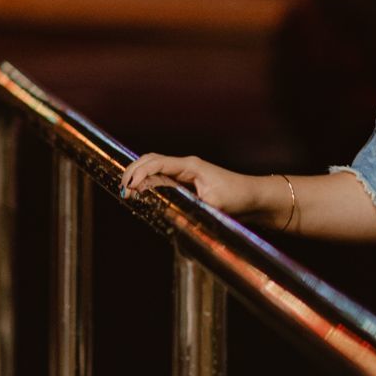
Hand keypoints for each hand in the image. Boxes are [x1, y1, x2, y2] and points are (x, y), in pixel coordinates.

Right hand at [119, 152, 268, 218]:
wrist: (253, 197)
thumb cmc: (237, 197)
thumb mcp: (213, 205)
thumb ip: (189, 208)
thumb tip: (166, 214)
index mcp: (190, 166)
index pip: (158, 163)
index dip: (140, 173)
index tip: (128, 188)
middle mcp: (185, 167)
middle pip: (151, 161)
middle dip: (133, 172)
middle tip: (122, 191)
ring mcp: (185, 174)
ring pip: (154, 168)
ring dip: (138, 177)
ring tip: (127, 193)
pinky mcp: (186, 184)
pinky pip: (161, 179)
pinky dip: (147, 183)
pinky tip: (140, 194)